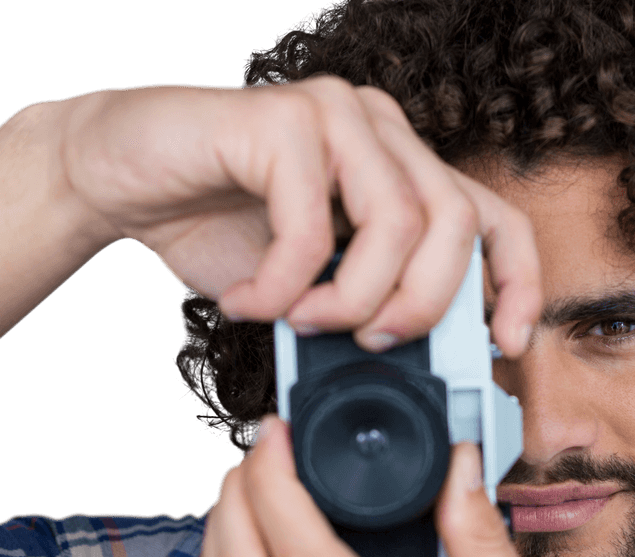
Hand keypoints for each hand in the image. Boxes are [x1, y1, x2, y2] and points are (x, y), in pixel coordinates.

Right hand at [59, 79, 540, 354]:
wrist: (118, 176)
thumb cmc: (218, 228)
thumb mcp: (312, 284)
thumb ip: (366, 304)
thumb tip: (416, 365)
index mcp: (403, 167)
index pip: (495, 219)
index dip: (516, 285)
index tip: (504, 345)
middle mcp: (382, 130)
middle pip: (455, 224)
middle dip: (420, 306)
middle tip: (371, 342)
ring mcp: (336, 114)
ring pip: (396, 224)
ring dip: (350, 300)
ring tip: (299, 321)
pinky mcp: (282, 118)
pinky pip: (311, 227)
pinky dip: (280, 287)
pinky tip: (245, 301)